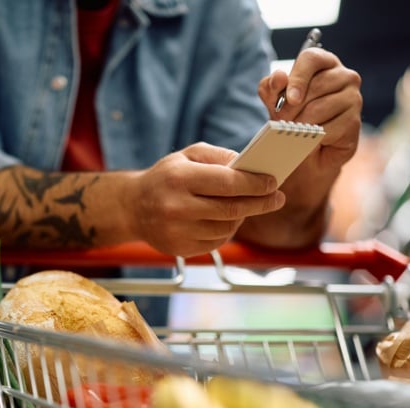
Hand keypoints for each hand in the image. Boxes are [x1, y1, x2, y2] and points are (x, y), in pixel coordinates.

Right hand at [127, 142, 284, 256]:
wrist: (133, 207)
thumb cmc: (165, 178)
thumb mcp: (187, 155)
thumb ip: (219, 156)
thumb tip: (249, 167)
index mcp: (179, 178)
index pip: (228, 182)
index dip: (255, 183)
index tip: (273, 183)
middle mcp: (177, 206)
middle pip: (232, 209)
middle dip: (260, 203)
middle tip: (277, 198)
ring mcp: (177, 231)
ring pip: (227, 227)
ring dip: (242, 216)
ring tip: (245, 205)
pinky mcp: (180, 248)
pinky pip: (217, 241)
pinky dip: (227, 229)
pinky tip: (224, 219)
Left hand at [260, 47, 362, 175]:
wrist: (306, 147)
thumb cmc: (292, 115)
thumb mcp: (275, 99)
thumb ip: (271, 86)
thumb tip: (279, 77)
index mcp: (324, 62)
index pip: (312, 59)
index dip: (298, 78)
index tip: (289, 98)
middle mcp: (344, 76)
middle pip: (316, 86)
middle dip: (292, 107)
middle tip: (282, 121)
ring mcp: (353, 98)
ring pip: (320, 108)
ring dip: (300, 123)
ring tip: (293, 130)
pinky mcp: (354, 122)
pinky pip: (328, 129)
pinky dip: (313, 137)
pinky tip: (311, 139)